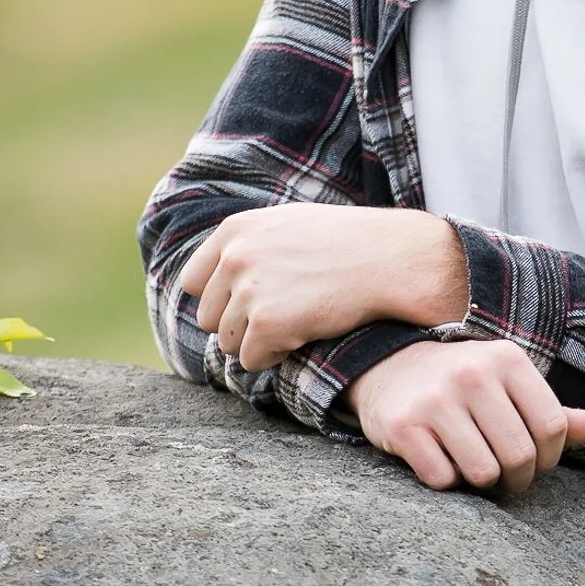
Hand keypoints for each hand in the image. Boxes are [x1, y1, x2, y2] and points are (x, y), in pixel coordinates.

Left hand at [180, 205, 467, 371]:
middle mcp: (235, 257)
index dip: (221, 299)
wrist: (390, 259)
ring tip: (297, 322)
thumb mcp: (286, 225)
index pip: (194, 282)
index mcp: (235, 231)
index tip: (249, 305)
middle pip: (209, 317)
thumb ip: (247, 246)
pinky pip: (251, 360)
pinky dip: (274, 358)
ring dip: (258, 342)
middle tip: (283, 316)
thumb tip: (211, 277)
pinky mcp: (268, 324)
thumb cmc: (347, 244)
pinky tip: (304, 336)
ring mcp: (249, 290)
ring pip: (228, 342)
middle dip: (240, 324)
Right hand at [346, 340, 584, 494]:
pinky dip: (445, 480)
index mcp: (508, 360)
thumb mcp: (511, 388)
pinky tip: (438, 459)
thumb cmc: (464, 386)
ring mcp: (436, 399)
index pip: (553, 429)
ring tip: (471, 464)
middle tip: (503, 476)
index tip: (534, 463)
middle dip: (516, 479)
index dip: (549, 459)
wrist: (388, 368)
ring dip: (480, 481)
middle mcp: (473, 374)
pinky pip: (443, 479)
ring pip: (483, 472)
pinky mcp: (404, 425)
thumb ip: (559, 414)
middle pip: (520, 456)